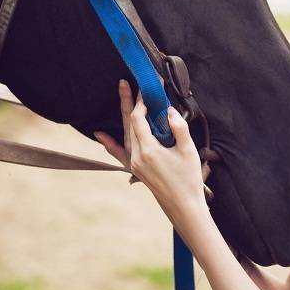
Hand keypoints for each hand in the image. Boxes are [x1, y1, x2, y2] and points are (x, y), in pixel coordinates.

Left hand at [95, 79, 206, 222]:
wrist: (184, 207)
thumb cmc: (188, 180)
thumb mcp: (187, 150)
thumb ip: (178, 127)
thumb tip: (169, 110)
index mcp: (148, 151)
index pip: (139, 119)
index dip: (142, 101)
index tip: (150, 87)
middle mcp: (137, 157)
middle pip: (129, 123)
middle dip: (128, 102)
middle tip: (124, 82)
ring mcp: (134, 164)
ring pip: (126, 134)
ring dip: (125, 115)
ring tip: (123, 96)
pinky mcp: (137, 169)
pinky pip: (120, 153)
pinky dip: (110, 143)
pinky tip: (100, 135)